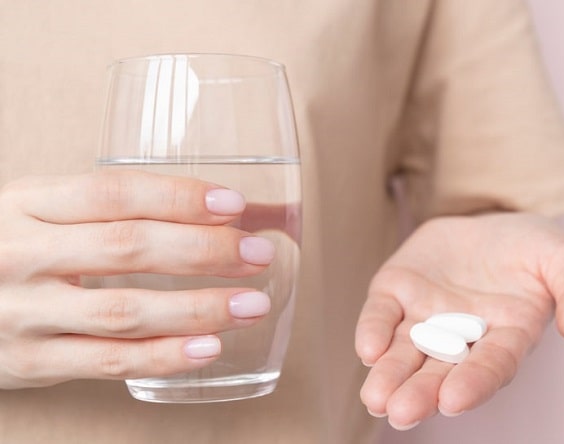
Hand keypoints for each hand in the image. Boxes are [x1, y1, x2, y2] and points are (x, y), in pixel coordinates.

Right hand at [0, 171, 275, 388]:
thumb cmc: (8, 249)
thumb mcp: (38, 212)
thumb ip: (107, 209)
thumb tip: (217, 208)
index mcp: (26, 203)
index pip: (112, 192)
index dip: (179, 197)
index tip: (235, 204)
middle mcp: (22, 254)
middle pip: (126, 247)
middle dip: (203, 250)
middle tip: (257, 254)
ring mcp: (23, 312)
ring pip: (122, 311)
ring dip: (197, 308)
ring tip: (252, 304)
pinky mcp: (30, 362)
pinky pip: (107, 362)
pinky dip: (163, 356)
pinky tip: (208, 347)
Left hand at [355, 212, 563, 429]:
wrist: (492, 222)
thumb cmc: (534, 249)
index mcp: (508, 337)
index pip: (491, 366)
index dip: (474, 383)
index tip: (454, 400)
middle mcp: (463, 337)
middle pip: (441, 372)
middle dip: (421, 393)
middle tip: (401, 413)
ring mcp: (426, 316)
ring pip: (405, 353)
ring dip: (389, 375)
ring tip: (376, 398)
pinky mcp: (398, 292)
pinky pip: (383, 314)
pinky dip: (374, 330)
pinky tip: (368, 348)